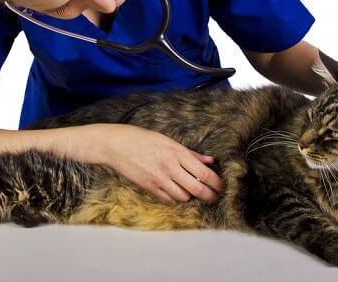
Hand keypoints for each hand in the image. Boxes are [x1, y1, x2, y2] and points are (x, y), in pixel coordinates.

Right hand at [94, 123, 225, 203]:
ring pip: (184, 197)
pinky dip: (176, 198)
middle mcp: (169, 167)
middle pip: (197, 189)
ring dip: (191, 196)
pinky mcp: (148, 187)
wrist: (115, 145)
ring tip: (193, 192)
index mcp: (176, 152)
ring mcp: (158, 178)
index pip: (204, 173)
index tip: (222, 187)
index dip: (217, 183)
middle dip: (210, 195)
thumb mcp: (167, 140)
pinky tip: (177, 192)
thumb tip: (209, 160)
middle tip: (215, 197)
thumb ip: (190, 153)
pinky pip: (168, 199)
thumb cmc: (141, 138)